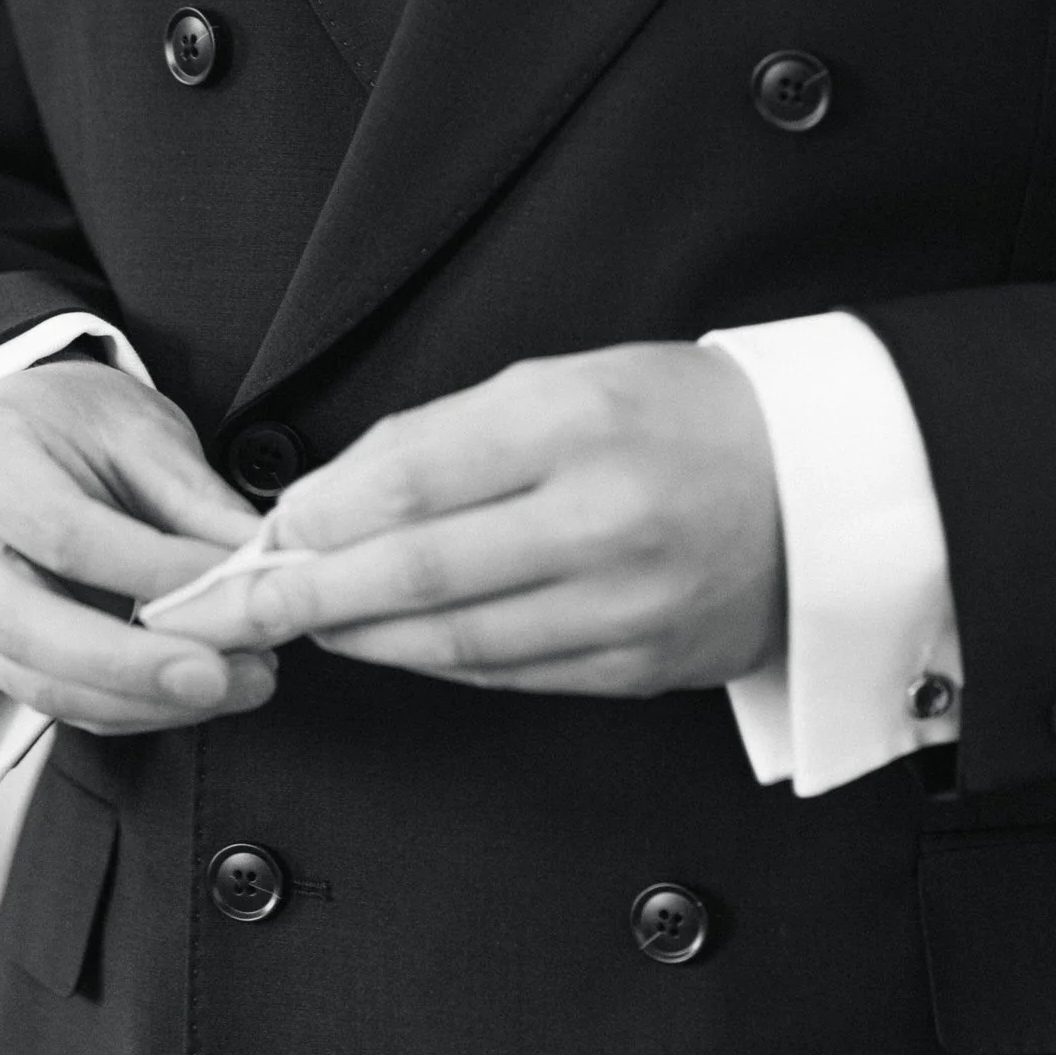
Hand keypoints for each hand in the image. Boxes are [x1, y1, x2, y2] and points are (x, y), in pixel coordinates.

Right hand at [0, 361, 277, 736]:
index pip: (63, 532)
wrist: (2, 430)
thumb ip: (193, 499)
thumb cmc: (69, 420)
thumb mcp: (135, 428)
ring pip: (35, 682)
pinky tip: (190, 694)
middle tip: (225, 676)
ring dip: (141, 700)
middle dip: (134, 665)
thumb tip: (262, 563)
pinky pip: (46, 698)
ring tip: (235, 684)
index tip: (235, 591)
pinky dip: (124, 706)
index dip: (153, 573)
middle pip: (28, 628)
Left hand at [143, 343, 785, 698]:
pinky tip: (389, 644)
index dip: (323, 515)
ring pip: (454, 640)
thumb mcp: (568, 380)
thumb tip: (330, 499)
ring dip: (359, 636)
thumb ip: (448, 437)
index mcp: (582, 423)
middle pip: (419, 572)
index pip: (416, 475)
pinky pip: (508, 674)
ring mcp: (626, 605)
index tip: (265, 534)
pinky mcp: (641, 668)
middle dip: (306, 595)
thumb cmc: (682, 416)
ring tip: (302, 624)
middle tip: (231, 608)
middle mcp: (605, 519)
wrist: (824, 484)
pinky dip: (434, 661)